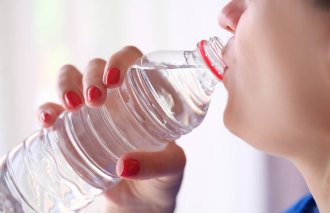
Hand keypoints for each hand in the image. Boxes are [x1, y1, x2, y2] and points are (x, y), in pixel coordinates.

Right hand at [35, 46, 185, 212]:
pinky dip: (47, 110)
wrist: (139, 202)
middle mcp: (116, 98)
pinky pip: (55, 110)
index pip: (132, 60)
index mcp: (144, 96)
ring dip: (67, 84)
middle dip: (92, 76)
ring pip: (72, 78)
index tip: (114, 79)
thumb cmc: (161, 177)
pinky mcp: (73, 129)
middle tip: (96, 100)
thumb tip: (124, 165)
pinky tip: (49, 120)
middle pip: (98, 66)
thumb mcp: (171, 168)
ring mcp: (92, 111)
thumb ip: (157, 165)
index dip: (121, 59)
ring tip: (72, 106)